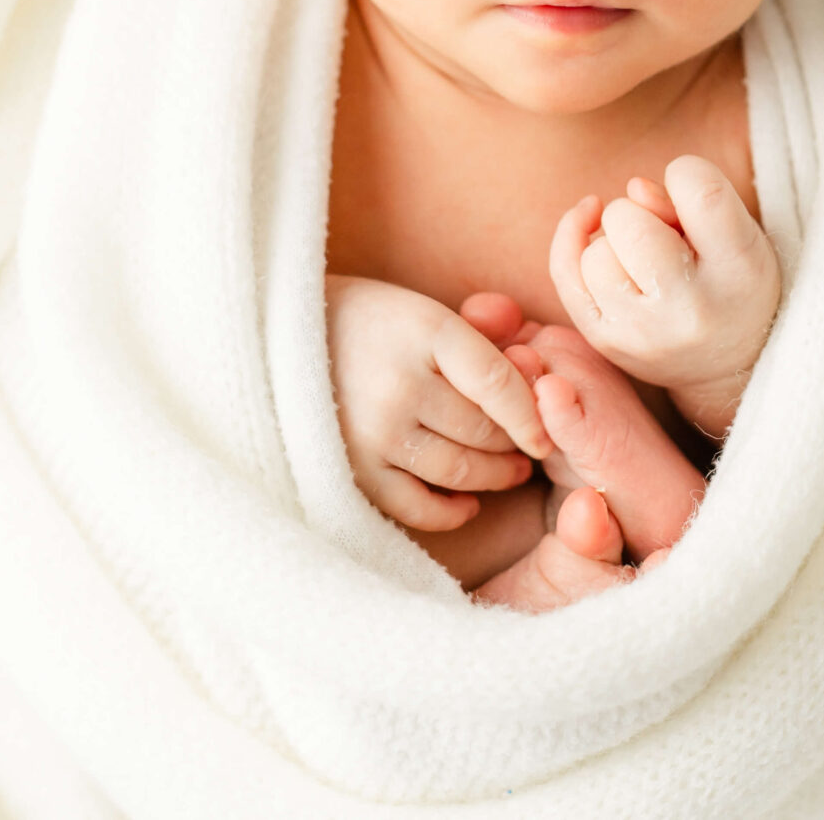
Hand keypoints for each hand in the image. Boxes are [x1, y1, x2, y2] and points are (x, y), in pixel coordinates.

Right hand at [325, 275, 552, 531]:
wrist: (277, 338)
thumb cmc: (367, 323)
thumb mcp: (422, 311)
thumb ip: (480, 334)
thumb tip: (533, 364)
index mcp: (425, 331)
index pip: (498, 382)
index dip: (533, 415)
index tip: (546, 435)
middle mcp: (400, 384)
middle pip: (484, 430)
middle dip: (516, 445)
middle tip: (527, 448)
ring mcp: (374, 431)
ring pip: (459, 470)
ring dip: (494, 477)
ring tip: (509, 471)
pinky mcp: (353, 469)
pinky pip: (417, 506)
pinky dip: (451, 512)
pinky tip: (468, 503)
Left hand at [546, 155, 780, 433]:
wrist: (729, 362)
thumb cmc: (733, 280)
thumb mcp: (738, 233)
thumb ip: (693, 197)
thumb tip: (633, 189)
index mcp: (739, 271)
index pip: (702, 193)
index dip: (688, 176)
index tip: (691, 194)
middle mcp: (689, 309)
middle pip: (628, 224)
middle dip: (636, 214)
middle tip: (662, 234)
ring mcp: (641, 332)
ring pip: (594, 253)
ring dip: (610, 241)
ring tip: (641, 257)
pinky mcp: (606, 341)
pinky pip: (565, 274)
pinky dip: (571, 241)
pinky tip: (589, 226)